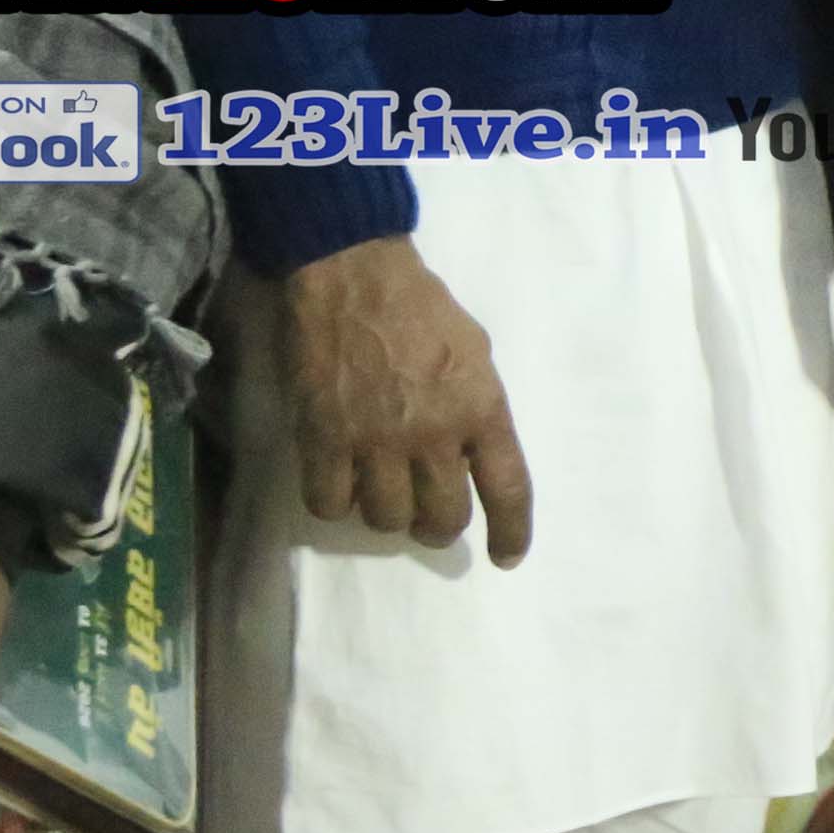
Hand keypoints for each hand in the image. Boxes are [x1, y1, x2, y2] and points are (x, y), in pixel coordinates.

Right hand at [276, 234, 533, 561]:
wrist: (354, 276)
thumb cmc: (423, 308)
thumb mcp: (477, 354)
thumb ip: (479, 409)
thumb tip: (475, 456)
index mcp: (482, 409)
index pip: (508, 490)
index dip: (511, 532)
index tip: (506, 556)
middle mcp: (433, 434)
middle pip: (442, 518)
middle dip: (439, 528)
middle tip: (430, 518)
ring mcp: (375, 440)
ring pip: (386, 519)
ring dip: (387, 516)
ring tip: (384, 494)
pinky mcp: (322, 438)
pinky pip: (329, 504)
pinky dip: (336, 504)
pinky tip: (340, 484)